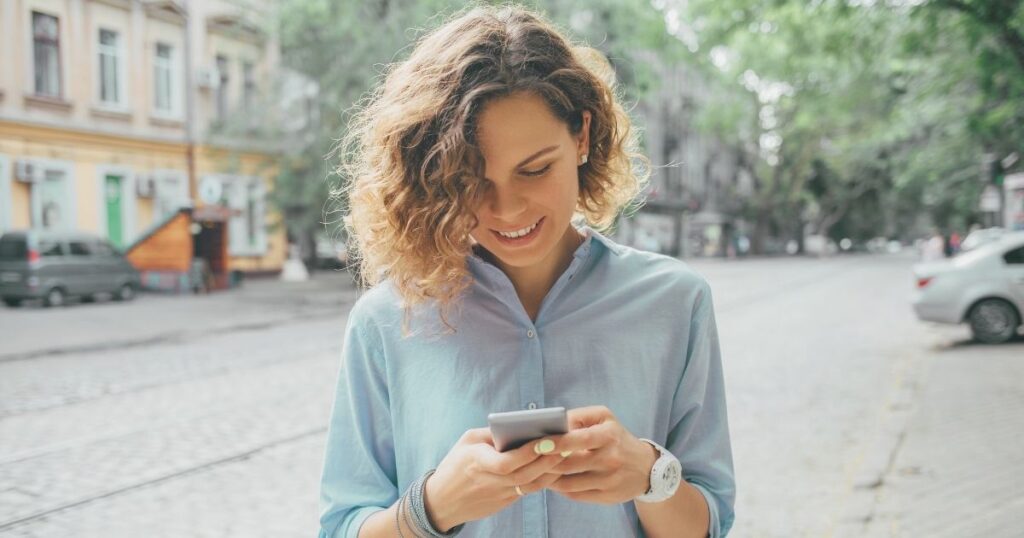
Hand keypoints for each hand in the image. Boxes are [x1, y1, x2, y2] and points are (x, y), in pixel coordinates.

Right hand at [423, 427, 568, 531]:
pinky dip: (542, 480)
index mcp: (476, 462)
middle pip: (524, 474)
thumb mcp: (466, 441)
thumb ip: (491, 434)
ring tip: (565, 455)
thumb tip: (518, 427)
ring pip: (530, 486)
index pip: (506, 462)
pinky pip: (527, 492)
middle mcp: (488, 481)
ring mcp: (497, 495)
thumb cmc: (454, 465)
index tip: (545, 439)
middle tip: (565, 445)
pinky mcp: (503, 503)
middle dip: (547, 460)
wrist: (441, 502)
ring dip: (550, 471)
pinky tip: (554, 468)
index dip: (528, 453)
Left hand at [544, 406, 658, 504]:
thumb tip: (552, 425)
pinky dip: (560, 489)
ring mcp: (609, 481)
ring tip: (538, 469)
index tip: (538, 443)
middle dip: (546, 462)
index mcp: (609, 436)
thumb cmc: (616, 437)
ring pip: (569, 483)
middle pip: (569, 464)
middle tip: (531, 458)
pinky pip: (575, 495)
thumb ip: (578, 417)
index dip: (556, 442)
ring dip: (549, 477)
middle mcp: (610, 459)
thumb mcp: (604, 418)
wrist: (646, 467)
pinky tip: (553, 481)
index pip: (579, 439)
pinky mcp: (607, 497)